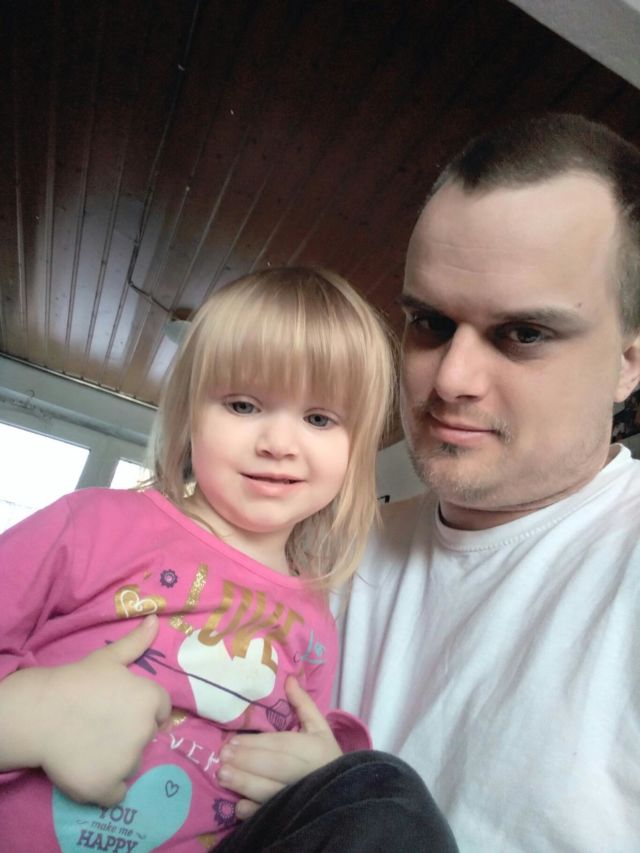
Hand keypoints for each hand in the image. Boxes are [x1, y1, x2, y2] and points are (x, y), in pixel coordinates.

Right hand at [29, 615, 170, 805]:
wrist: (40, 712)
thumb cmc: (76, 681)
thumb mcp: (108, 657)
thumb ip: (137, 642)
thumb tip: (156, 619)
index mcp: (150, 699)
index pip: (160, 711)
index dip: (140, 710)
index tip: (118, 708)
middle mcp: (145, 731)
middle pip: (146, 737)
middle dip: (129, 733)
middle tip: (101, 724)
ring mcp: (127, 761)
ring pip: (131, 764)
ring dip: (118, 759)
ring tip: (90, 743)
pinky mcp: (107, 787)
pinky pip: (116, 793)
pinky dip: (105, 787)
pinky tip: (89, 769)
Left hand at [217, 676, 341, 818]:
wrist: (345, 795)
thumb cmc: (326, 756)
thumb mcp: (319, 728)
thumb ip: (303, 704)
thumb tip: (289, 678)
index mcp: (313, 750)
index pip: (281, 745)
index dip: (256, 744)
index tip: (233, 741)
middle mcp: (305, 774)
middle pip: (273, 767)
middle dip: (245, 762)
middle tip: (222, 757)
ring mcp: (297, 798)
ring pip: (269, 792)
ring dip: (244, 784)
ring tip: (222, 776)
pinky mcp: (291, 816)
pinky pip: (270, 815)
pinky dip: (254, 811)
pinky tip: (238, 805)